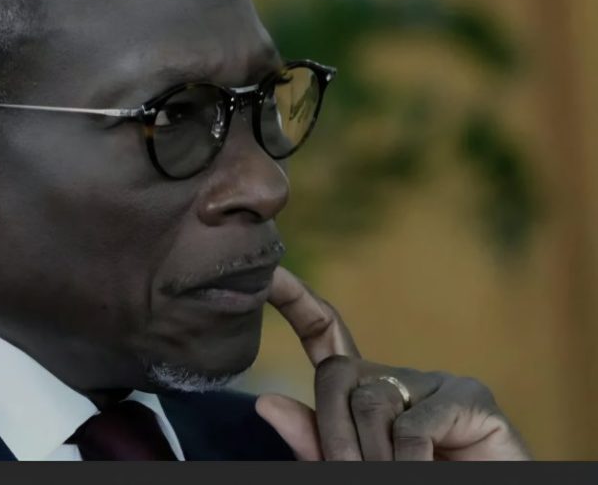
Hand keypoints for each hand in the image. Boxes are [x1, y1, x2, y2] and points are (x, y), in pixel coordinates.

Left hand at [254, 266, 530, 460]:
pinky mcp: (472, 398)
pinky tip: (420, 473)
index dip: (296, 301)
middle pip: (335, 374)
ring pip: (370, 402)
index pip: (325, 334)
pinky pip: (414, 426)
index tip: (269, 273)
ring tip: (387, 477)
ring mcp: (438, 384)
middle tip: (345, 469)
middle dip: (330, 429)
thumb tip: (265, 402)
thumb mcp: (353, 467)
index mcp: (367, 392)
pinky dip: (408, 461)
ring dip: (368, 455)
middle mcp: (400, 378)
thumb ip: (315, 441)